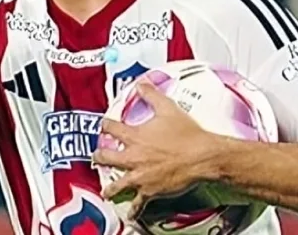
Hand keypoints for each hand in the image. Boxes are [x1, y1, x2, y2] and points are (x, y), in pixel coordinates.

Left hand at [93, 81, 221, 219]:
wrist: (201, 156)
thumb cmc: (187, 134)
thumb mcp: (168, 108)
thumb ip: (152, 95)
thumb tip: (143, 83)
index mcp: (135, 136)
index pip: (112, 128)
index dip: (105, 125)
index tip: (103, 125)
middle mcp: (133, 157)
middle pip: (107, 158)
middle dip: (99, 157)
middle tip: (96, 157)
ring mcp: (140, 176)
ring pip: (117, 184)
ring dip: (110, 188)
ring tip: (107, 191)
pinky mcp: (150, 190)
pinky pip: (138, 204)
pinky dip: (133, 210)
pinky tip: (131, 214)